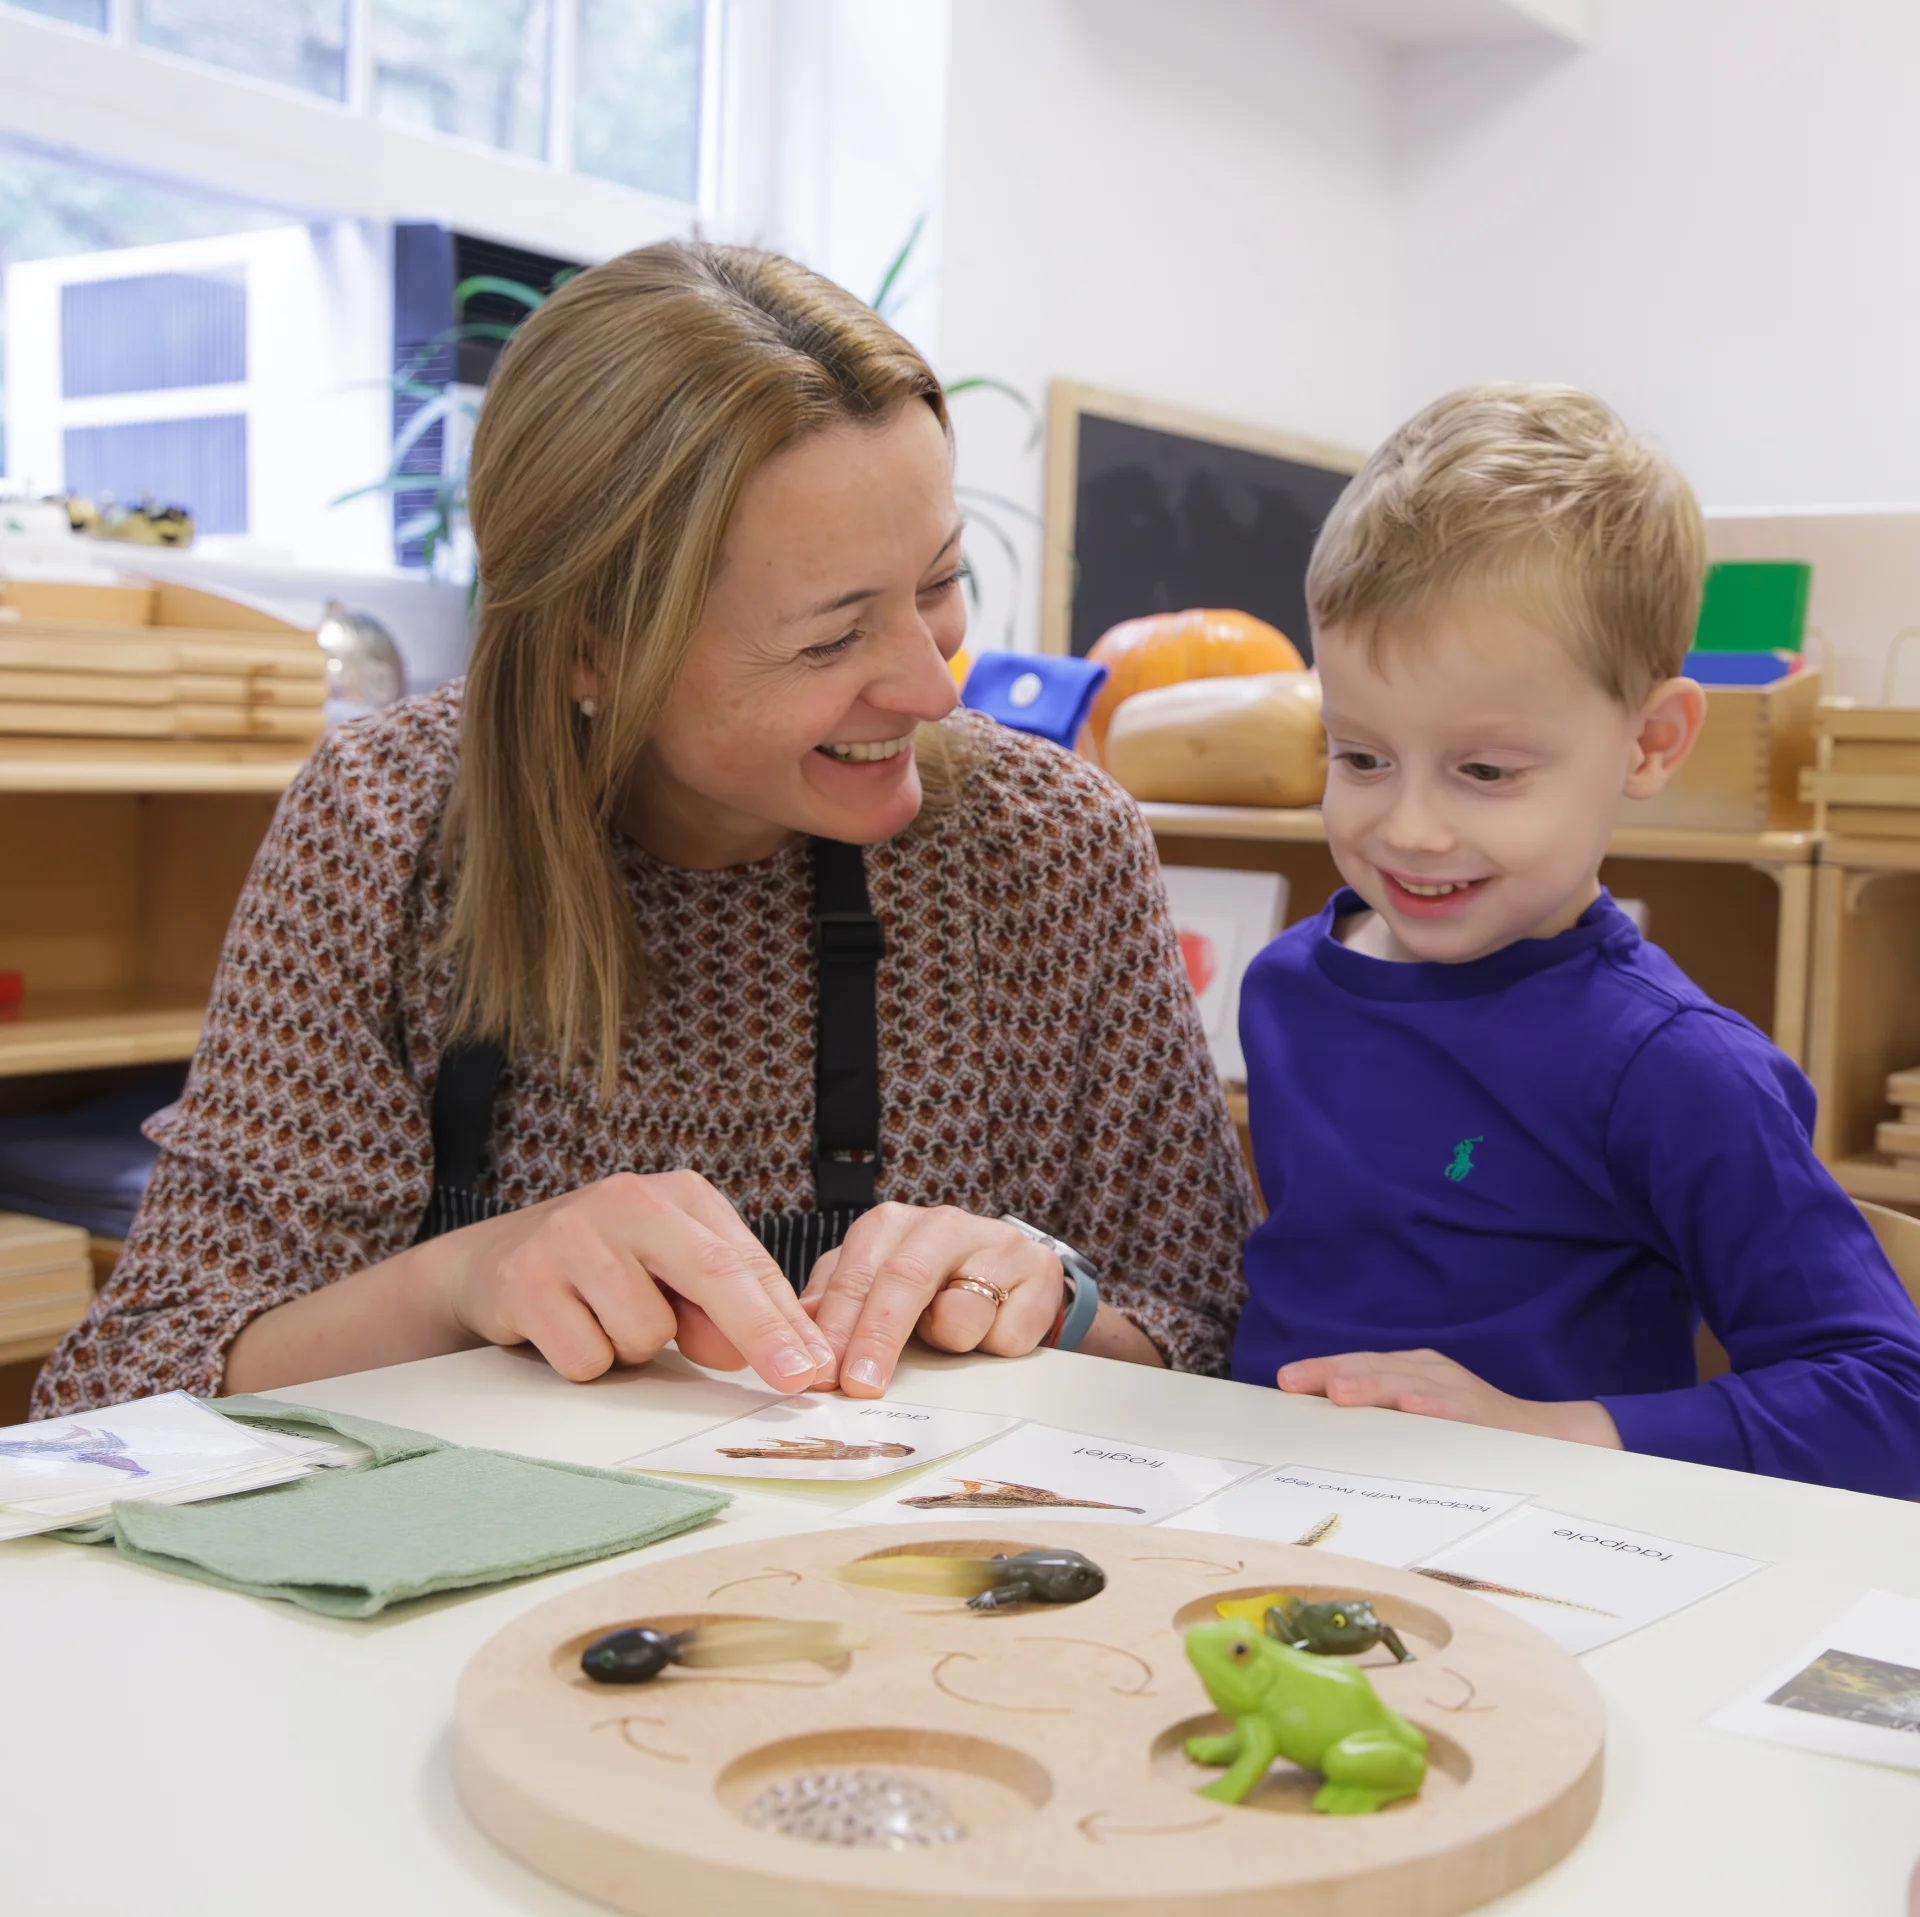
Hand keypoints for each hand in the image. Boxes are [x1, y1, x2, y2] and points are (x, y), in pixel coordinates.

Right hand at [438, 1170, 835, 1392]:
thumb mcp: (670, 1277)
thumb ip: (720, 1310)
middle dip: (759, 1332)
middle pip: (712, 1274)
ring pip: (645, 1331)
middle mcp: (629, 1200)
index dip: (785, 1320)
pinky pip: (587, 1357)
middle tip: (792, 1379)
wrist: (489, 1264)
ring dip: (632, 1350)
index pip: (746, 1263)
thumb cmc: (600, 1271)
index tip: (815, 1366)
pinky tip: (565, 1328)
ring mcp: (573, 1235)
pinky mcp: (525, 1279)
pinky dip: (585, 1361)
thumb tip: (766, 1354)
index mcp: (678, 1196)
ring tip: (602, 1319)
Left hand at [799, 1204, 1066, 1396]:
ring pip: (961, 1312)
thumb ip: (835, 1299)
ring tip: (951, 1339)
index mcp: (892, 1225)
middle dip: (878, 1338)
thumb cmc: (929, 1288)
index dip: (837, 1326)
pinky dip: (995, 1347)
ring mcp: (996, 1243)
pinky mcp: (1041, 1271)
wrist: (1010, 1281)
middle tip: (860, 1385)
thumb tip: (800, 1326)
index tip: (822, 1373)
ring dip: (949, 1342)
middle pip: (904, 1279)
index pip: (855, 1275)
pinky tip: (992, 1333)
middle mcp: (942, 1224)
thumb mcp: (873, 1288)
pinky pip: (1008, 1333)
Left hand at [1276, 1348, 1621, 1447]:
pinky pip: (1457, 1411)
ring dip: (1374, 1387)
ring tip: (1339, 1392)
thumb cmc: (1471, 1432)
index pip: (1358, 1365)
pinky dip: (1434, 1408)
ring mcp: (1459, 1392)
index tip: (1284, 1381)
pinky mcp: (1485, 1417)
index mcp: (1411, 1371)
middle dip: (1333, 1373)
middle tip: (1295, 1382)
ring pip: (1409, 1384)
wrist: (1547, 1441)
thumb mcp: (1421, 1418)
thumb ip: (1381, 1417)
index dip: (1321, 1370)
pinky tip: (1413, 1409)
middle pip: (1375, 1367)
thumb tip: (1326, 1425)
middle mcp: (1431, 1372)